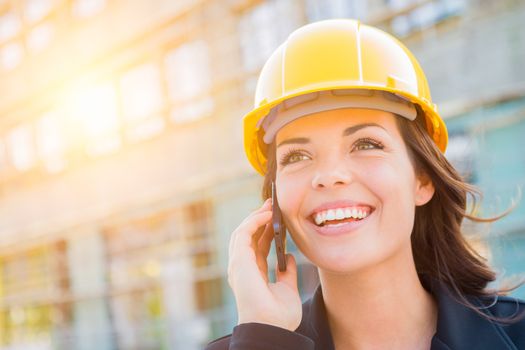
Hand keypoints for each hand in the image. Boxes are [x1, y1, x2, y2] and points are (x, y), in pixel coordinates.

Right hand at [227, 198, 301, 330]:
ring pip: (243, 232)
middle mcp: (243, 269)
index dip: (266, 232)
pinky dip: (254, 221)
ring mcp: (239, 264)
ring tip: (270, 205)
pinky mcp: (239, 260)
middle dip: (259, 219)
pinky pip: (244, 233)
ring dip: (256, 216)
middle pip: (248, 237)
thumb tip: (289, 257)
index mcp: (252, 276)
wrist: (272, 326)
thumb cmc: (278, 316)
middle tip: (272, 205)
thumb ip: (287, 273)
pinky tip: (267, 214)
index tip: (277, 219)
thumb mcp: (288, 289)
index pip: (257, 248)